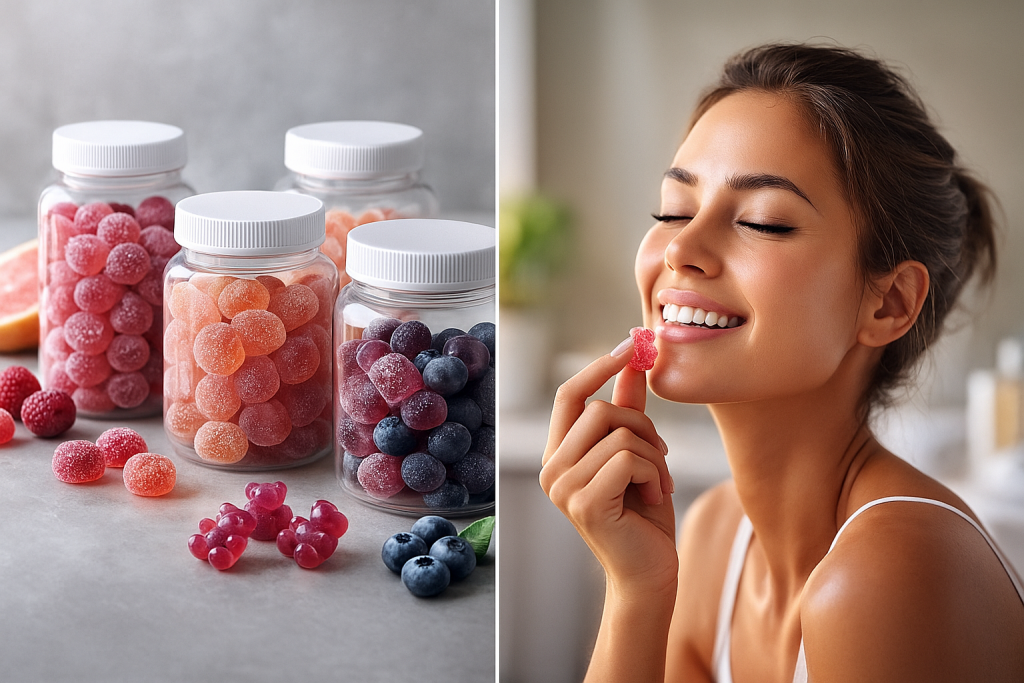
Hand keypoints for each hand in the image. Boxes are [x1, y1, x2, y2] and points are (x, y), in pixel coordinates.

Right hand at [540, 337, 677, 594]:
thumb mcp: (636, 454)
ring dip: (653, 455)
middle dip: (641, 425)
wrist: (650, 574)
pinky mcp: (586, 503)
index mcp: (558, 455)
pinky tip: (656, 496)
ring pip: (619, 433)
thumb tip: (635, 360)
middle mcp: (551, 470)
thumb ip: (629, 409)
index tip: (631, 345)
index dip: (599, 366)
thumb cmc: (643, 516)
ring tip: (658, 483)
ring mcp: (564, 488)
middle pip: (599, 409)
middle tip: (659, 455)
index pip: (569, 395)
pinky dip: (655, 472)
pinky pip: (628, 458)